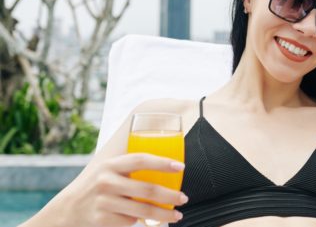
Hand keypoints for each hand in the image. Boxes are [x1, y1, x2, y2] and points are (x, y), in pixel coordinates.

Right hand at [45, 153, 187, 226]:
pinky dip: (140, 221)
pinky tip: (145, 220)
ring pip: (143, 210)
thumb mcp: (107, 170)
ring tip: (177, 215)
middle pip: (147, 189)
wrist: (67, 210)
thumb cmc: (95, 187)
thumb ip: (129, 168)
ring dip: (164, 214)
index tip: (180, 166)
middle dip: (170, 196)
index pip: (141, 160)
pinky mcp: (103, 220)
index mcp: (110, 165)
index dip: (162, 163)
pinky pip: (130, 221)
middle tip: (183, 198)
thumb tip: (166, 166)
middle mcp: (106, 182)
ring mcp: (104, 202)